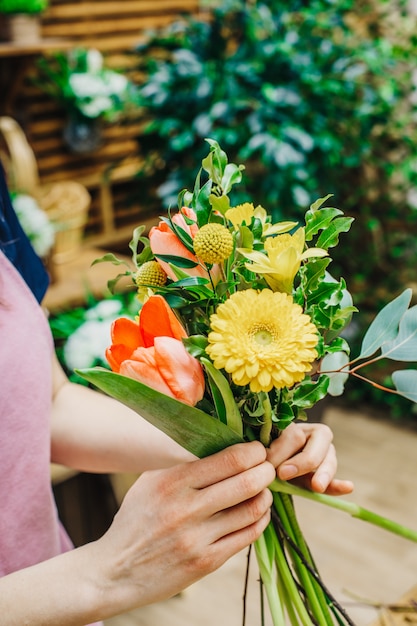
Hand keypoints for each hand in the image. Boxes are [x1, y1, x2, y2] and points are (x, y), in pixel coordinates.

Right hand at [93, 441, 275, 615]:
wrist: (115, 571)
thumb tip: (219, 436)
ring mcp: (198, 538)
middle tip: (268, 466)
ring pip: (252, 510)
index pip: (229, 459)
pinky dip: (260, 520)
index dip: (253, 451)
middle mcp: (186, 508)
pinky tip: (258, 512)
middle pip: (247, 482)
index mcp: (172, 481)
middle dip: (266, 470)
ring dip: (266, 495)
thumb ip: (182, 460)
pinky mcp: (206, 563)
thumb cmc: (136, 518)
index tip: (257, 448)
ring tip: (264, 489)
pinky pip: (247, 536)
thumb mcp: (150, 481)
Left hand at [266, 422, 353, 495]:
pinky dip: (339, 486)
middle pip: (317, 444)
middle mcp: (316, 435)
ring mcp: (326, 453)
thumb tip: (268, 463)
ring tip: (317, 486)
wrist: (271, 463)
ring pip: (329, 461)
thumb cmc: (267, 451)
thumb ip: (269, 453)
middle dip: (302, 461)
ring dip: (322, 474)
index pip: (294, 435)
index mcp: (298, 424)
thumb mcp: (266, 448)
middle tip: (283, 474)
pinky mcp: (326, 474)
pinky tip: (348, 487)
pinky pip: (334, 481)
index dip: (282, 451)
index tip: (269, 463)